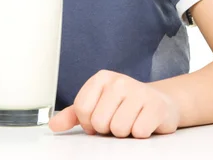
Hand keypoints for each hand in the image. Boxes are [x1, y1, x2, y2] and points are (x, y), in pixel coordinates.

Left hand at [49, 70, 179, 138]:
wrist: (159, 103)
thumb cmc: (124, 105)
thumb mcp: (97, 106)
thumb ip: (74, 115)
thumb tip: (53, 124)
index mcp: (101, 78)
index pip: (82, 109)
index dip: (90, 122)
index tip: (100, 118)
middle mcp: (119, 80)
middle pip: (99, 121)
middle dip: (108, 129)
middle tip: (118, 119)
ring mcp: (138, 91)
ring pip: (118, 129)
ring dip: (125, 133)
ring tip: (131, 121)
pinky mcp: (155, 105)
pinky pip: (138, 132)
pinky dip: (140, 133)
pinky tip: (144, 122)